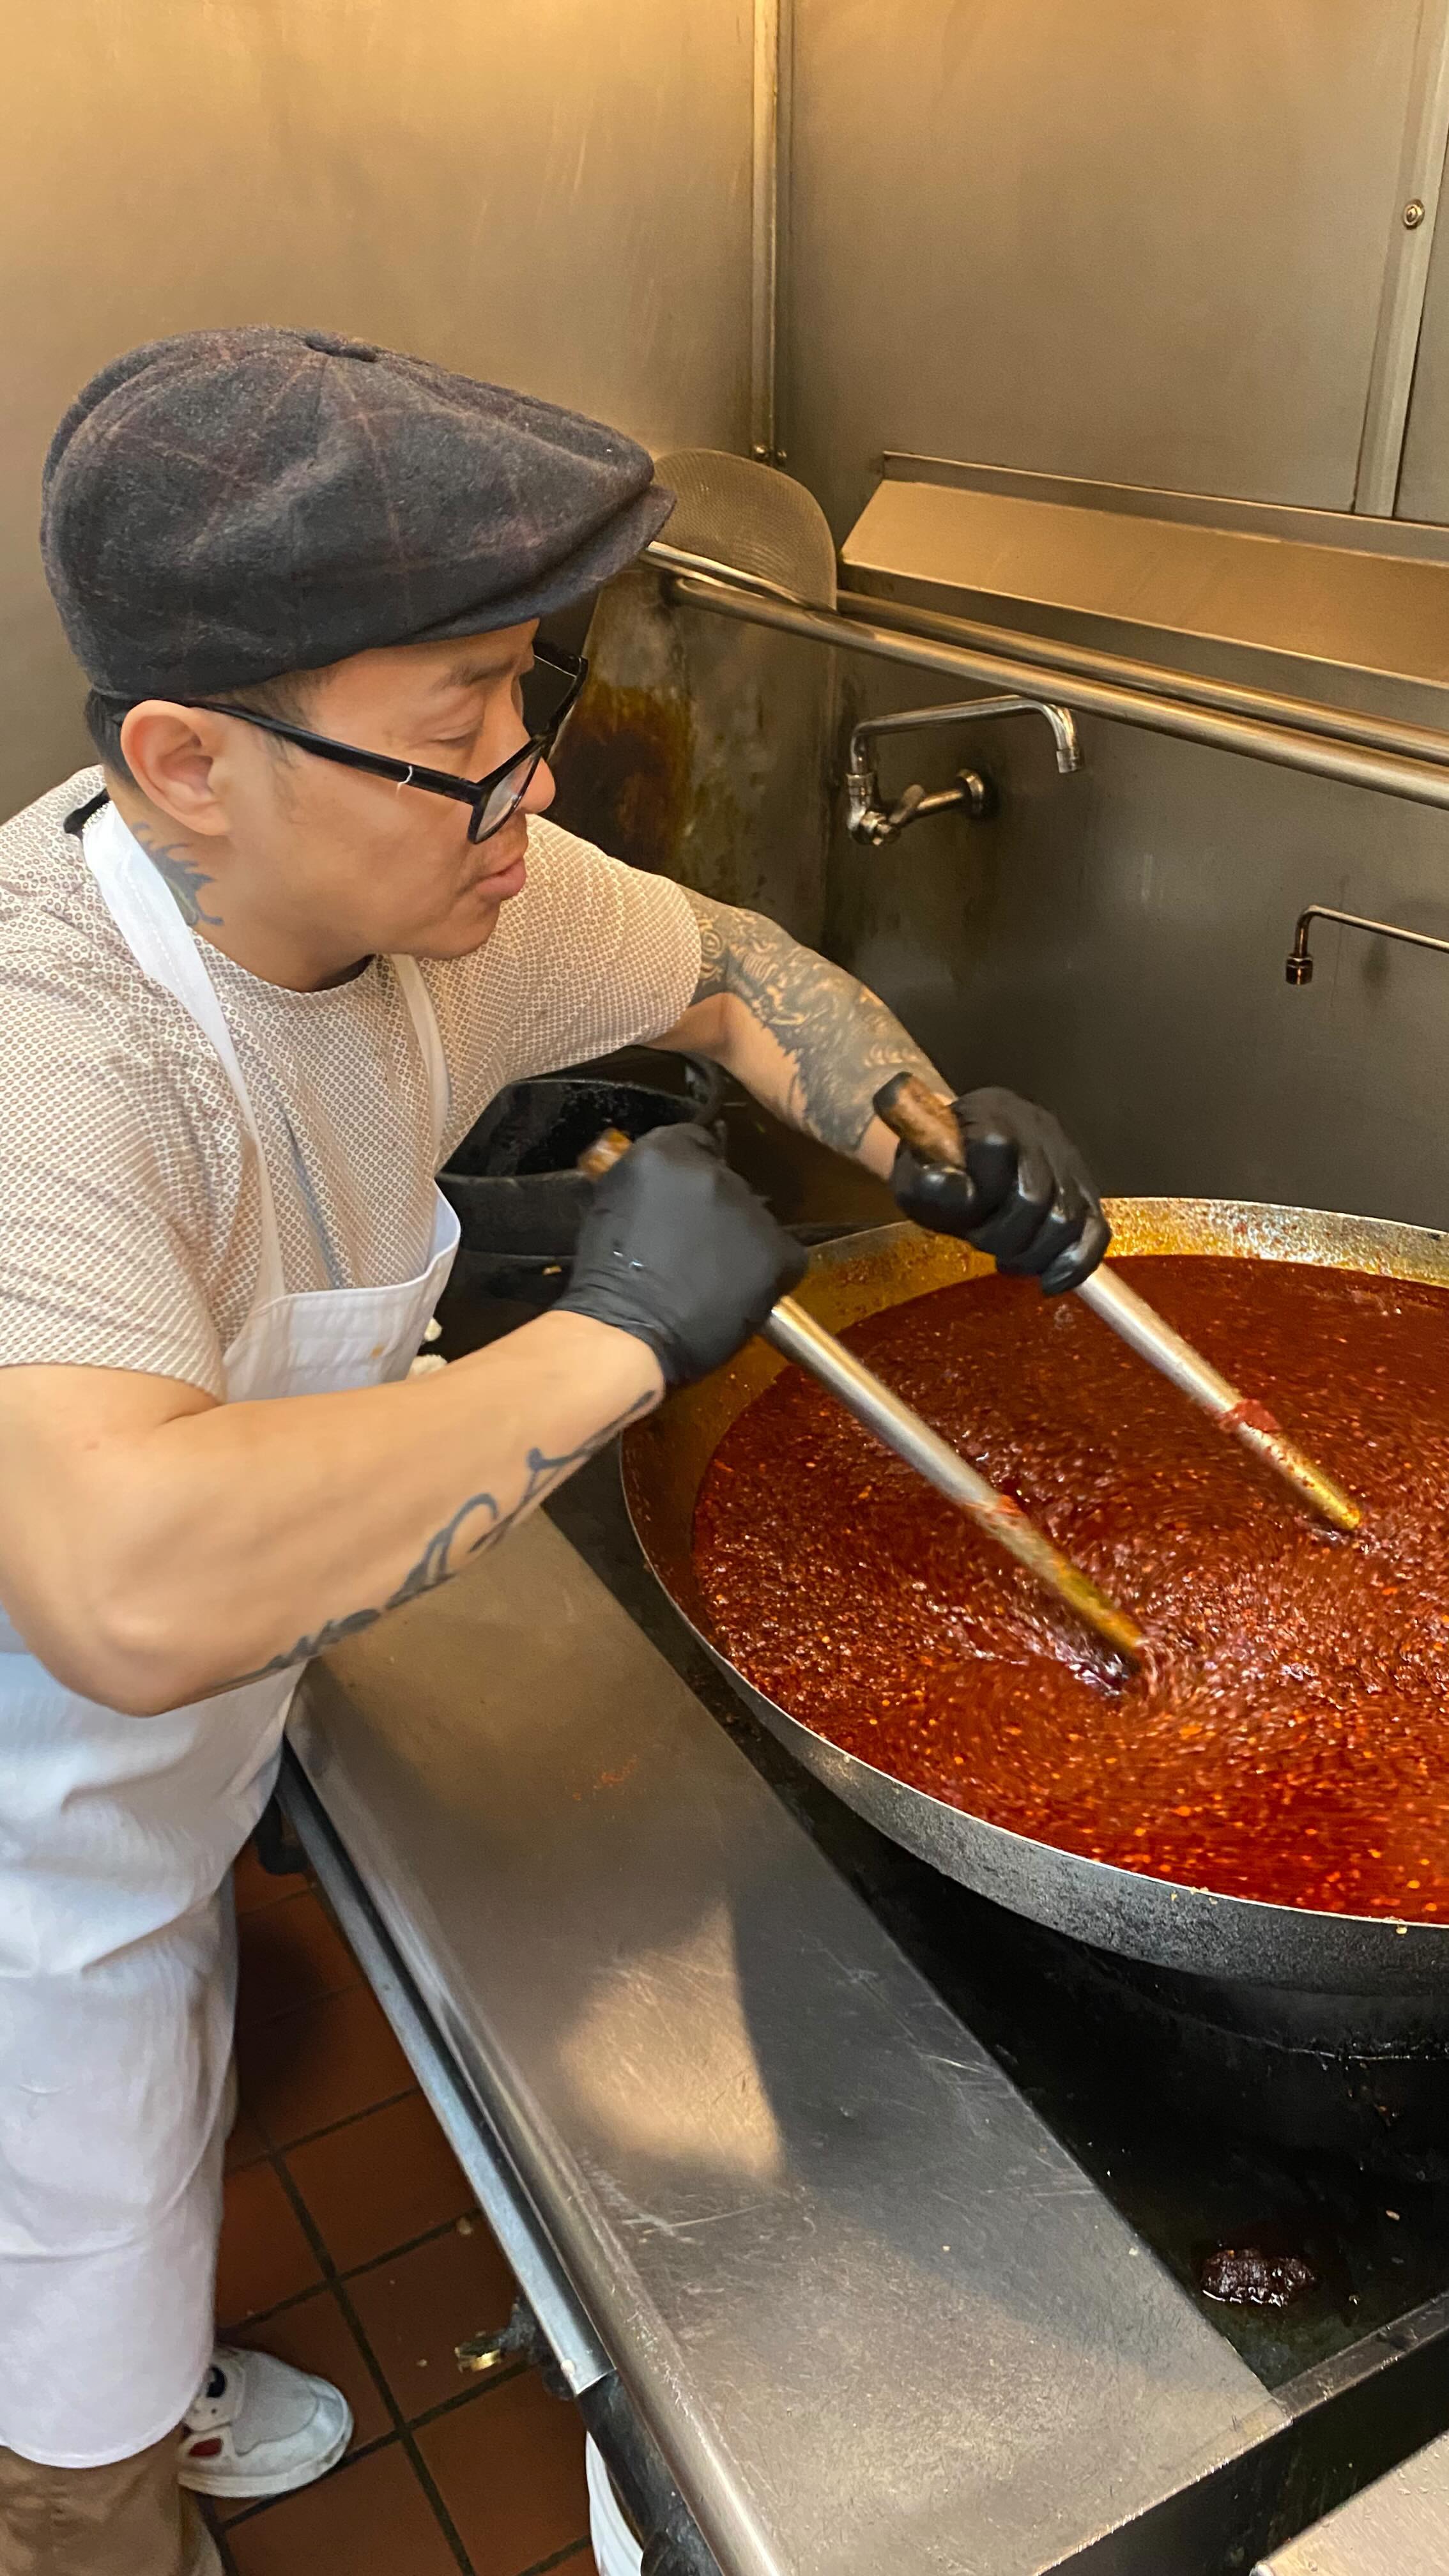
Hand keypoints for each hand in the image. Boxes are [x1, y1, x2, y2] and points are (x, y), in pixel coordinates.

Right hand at [556, 1126, 806, 1384]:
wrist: (625, 1334)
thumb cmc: (607, 1281)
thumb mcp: (613, 1205)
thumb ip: (650, 1184)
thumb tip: (670, 1188)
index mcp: (664, 1152)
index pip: (697, 1144)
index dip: (692, 1177)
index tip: (685, 1204)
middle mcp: (711, 1171)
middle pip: (727, 1183)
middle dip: (715, 1211)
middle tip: (693, 1249)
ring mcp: (747, 1209)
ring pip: (754, 1219)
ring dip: (739, 1241)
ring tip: (711, 1279)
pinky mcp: (775, 1250)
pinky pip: (782, 1255)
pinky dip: (766, 1273)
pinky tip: (735, 1293)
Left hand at [890, 1086, 1108, 1294]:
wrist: (960, 1164)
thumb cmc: (938, 1171)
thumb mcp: (915, 1176)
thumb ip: (928, 1185)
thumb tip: (963, 1192)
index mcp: (992, 1114)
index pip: (996, 1148)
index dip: (980, 1194)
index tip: (965, 1212)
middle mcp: (1038, 1129)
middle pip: (1036, 1197)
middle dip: (1003, 1236)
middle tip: (982, 1240)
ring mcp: (1068, 1161)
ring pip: (1069, 1220)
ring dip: (1032, 1254)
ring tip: (1007, 1256)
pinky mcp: (1086, 1192)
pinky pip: (1096, 1234)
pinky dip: (1074, 1265)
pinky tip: (1048, 1280)